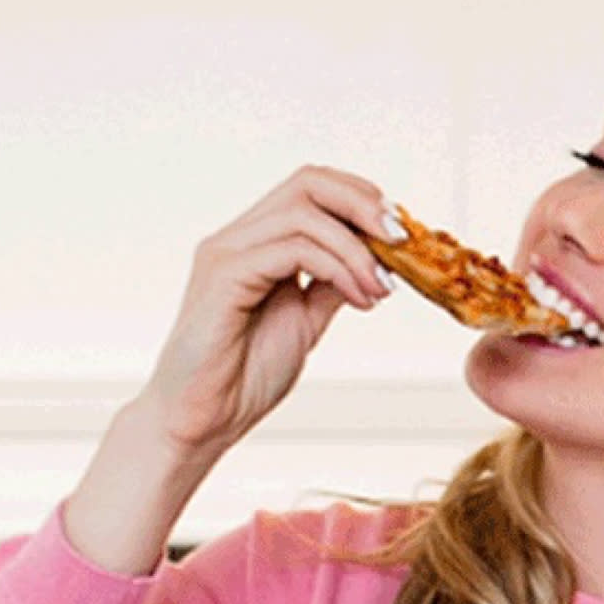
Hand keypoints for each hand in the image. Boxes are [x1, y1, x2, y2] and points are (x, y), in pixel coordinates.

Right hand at [139, 165, 401, 462]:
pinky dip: (336, 268)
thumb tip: (374, 262)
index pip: (312, 188)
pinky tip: (358, 298)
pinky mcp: (224, 276)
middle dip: (364, 204)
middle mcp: (238, 237)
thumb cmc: (244, 376)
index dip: (361, 199)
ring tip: (380, 287)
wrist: (203, 421)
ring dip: (356, 248)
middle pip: (308, 182)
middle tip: (400, 239)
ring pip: (304, 214)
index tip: (400, 233)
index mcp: (256, 242)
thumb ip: (331, 285)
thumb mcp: (306, 321)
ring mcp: (227, 252)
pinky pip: (291, 250)